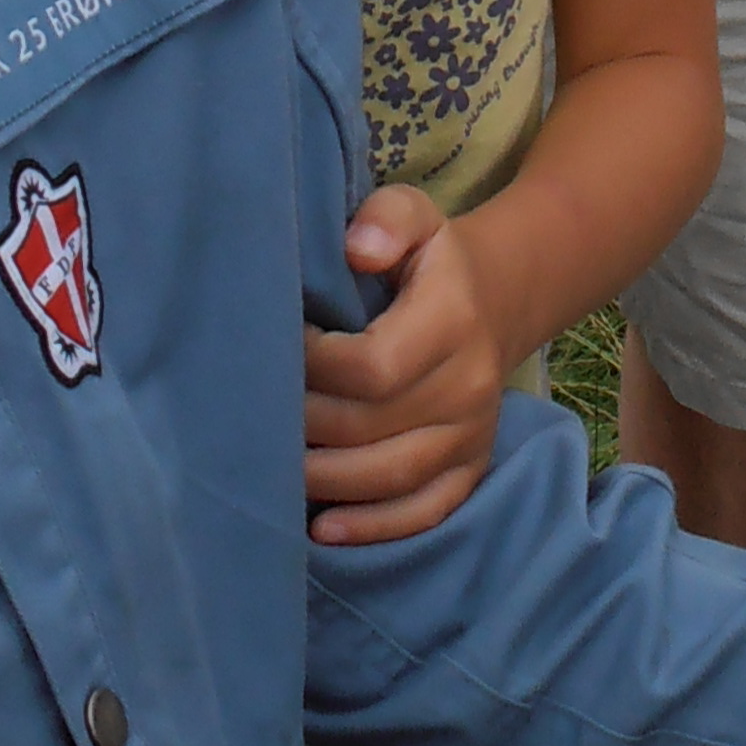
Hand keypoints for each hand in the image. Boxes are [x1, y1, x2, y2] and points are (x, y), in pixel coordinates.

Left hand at [304, 192, 508, 543]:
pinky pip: (424, 511)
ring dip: (323, 481)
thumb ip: (386, 220)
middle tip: (250, 414)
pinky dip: (373, 528)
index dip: (310, 368)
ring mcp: (471, 434)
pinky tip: (322, 530)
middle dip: (300, 426)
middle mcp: (467, 385)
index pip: (370, 367)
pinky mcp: (470, 468)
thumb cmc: (430, 260)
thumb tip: (356, 251)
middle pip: (367, 428)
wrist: (496, 301)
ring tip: (270, 470)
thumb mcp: (414, 214)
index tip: (273, 348)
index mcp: (451, 321)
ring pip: (389, 476)